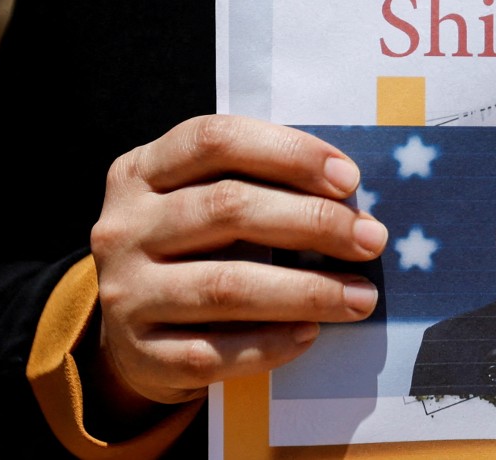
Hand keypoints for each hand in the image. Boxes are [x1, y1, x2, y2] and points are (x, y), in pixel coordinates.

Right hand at [89, 115, 386, 413]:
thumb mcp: (204, 201)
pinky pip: (214, 351)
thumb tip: (353, 203)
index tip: (350, 179)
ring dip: (307, 291)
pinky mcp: (139, 354)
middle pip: (227, 208)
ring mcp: (125, 293)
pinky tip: (311, 334)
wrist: (135, 334)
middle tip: (371, 240)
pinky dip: (271, 344)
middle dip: (314, 221)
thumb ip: (260, 187)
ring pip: (226, 286)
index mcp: (141, 172)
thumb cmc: (195, 250)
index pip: (215, 141)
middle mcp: (124, 227)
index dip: (288, 153)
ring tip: (361, 296)